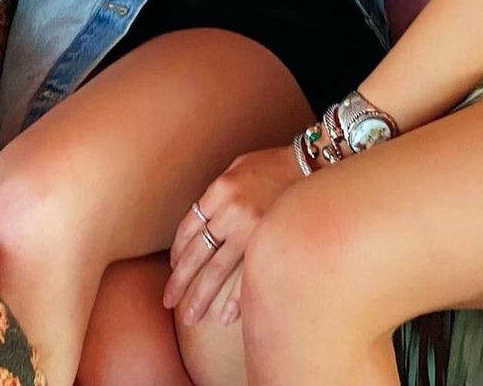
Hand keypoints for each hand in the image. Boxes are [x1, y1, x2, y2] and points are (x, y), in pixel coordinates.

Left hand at [164, 146, 301, 326]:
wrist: (313, 166)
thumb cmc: (274, 166)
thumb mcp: (239, 166)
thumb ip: (218, 193)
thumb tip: (201, 220)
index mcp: (220, 189)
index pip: (189, 226)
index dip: (179, 251)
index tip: (174, 268)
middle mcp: (231, 209)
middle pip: (197, 252)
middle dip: (180, 281)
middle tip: (169, 302)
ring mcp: (250, 228)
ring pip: (216, 270)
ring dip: (201, 296)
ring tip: (191, 316)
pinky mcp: (269, 243)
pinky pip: (246, 276)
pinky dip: (235, 298)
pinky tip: (225, 316)